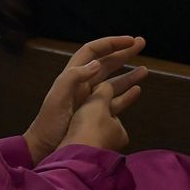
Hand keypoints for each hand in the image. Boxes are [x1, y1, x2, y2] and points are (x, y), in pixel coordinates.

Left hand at [23, 36, 145, 162]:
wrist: (43, 148)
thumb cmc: (48, 123)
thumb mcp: (56, 99)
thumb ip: (73, 78)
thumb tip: (97, 63)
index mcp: (72, 75)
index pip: (93, 51)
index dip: (110, 44)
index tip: (129, 41)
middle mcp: (82, 84)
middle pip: (106, 63)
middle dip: (123, 53)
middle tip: (142, 44)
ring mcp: (90, 99)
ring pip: (113, 82)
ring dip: (128, 75)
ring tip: (145, 70)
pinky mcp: (95, 114)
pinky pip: (114, 102)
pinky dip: (126, 95)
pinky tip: (137, 90)